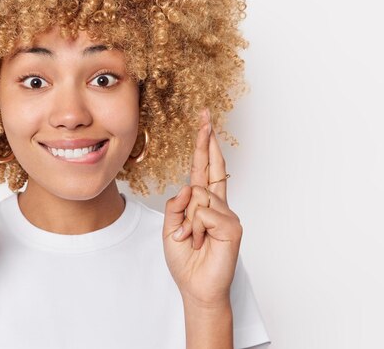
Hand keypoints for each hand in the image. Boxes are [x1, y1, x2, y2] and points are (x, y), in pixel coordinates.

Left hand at [162, 109, 242, 306]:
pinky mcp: (232, 226)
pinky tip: (200, 242)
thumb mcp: (169, 228)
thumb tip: (190, 186)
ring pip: (200, 197)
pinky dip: (195, 229)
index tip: (205, 124)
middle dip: (208, 140)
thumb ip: (176, 205)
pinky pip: (206, 212)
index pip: (203, 169)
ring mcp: (226, 214)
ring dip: (188, 222)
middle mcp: (217, 204)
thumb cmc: (184, 258)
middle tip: (206, 115)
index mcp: (201, 203)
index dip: (203, 146)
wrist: (195, 287)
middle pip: (213, 167)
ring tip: (191, 241)